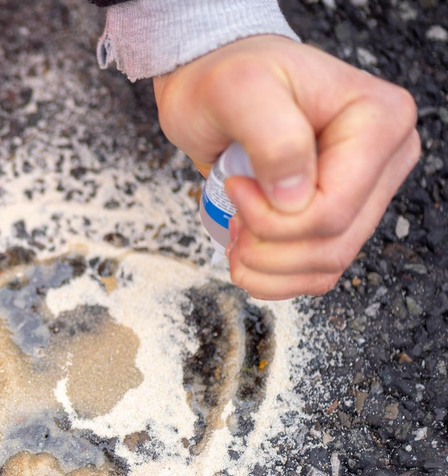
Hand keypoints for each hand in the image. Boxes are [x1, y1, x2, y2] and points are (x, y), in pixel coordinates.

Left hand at [153, 35, 420, 300]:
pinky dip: (276, 274)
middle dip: (268, 246)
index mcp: (380, 120)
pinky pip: (319, 270)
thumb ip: (274, 138)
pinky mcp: (343, 214)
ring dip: (268, 266)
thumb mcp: (239, 89)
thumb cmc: (226, 77)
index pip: (335, 208)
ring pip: (327, 264)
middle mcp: (386, 157)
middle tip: (232, 213)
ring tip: (236, 231)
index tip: (235, 187)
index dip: (273, 218)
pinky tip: (248, 248)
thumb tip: (297, 199)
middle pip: (333, 242)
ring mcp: (368, 190)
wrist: (212, 82)